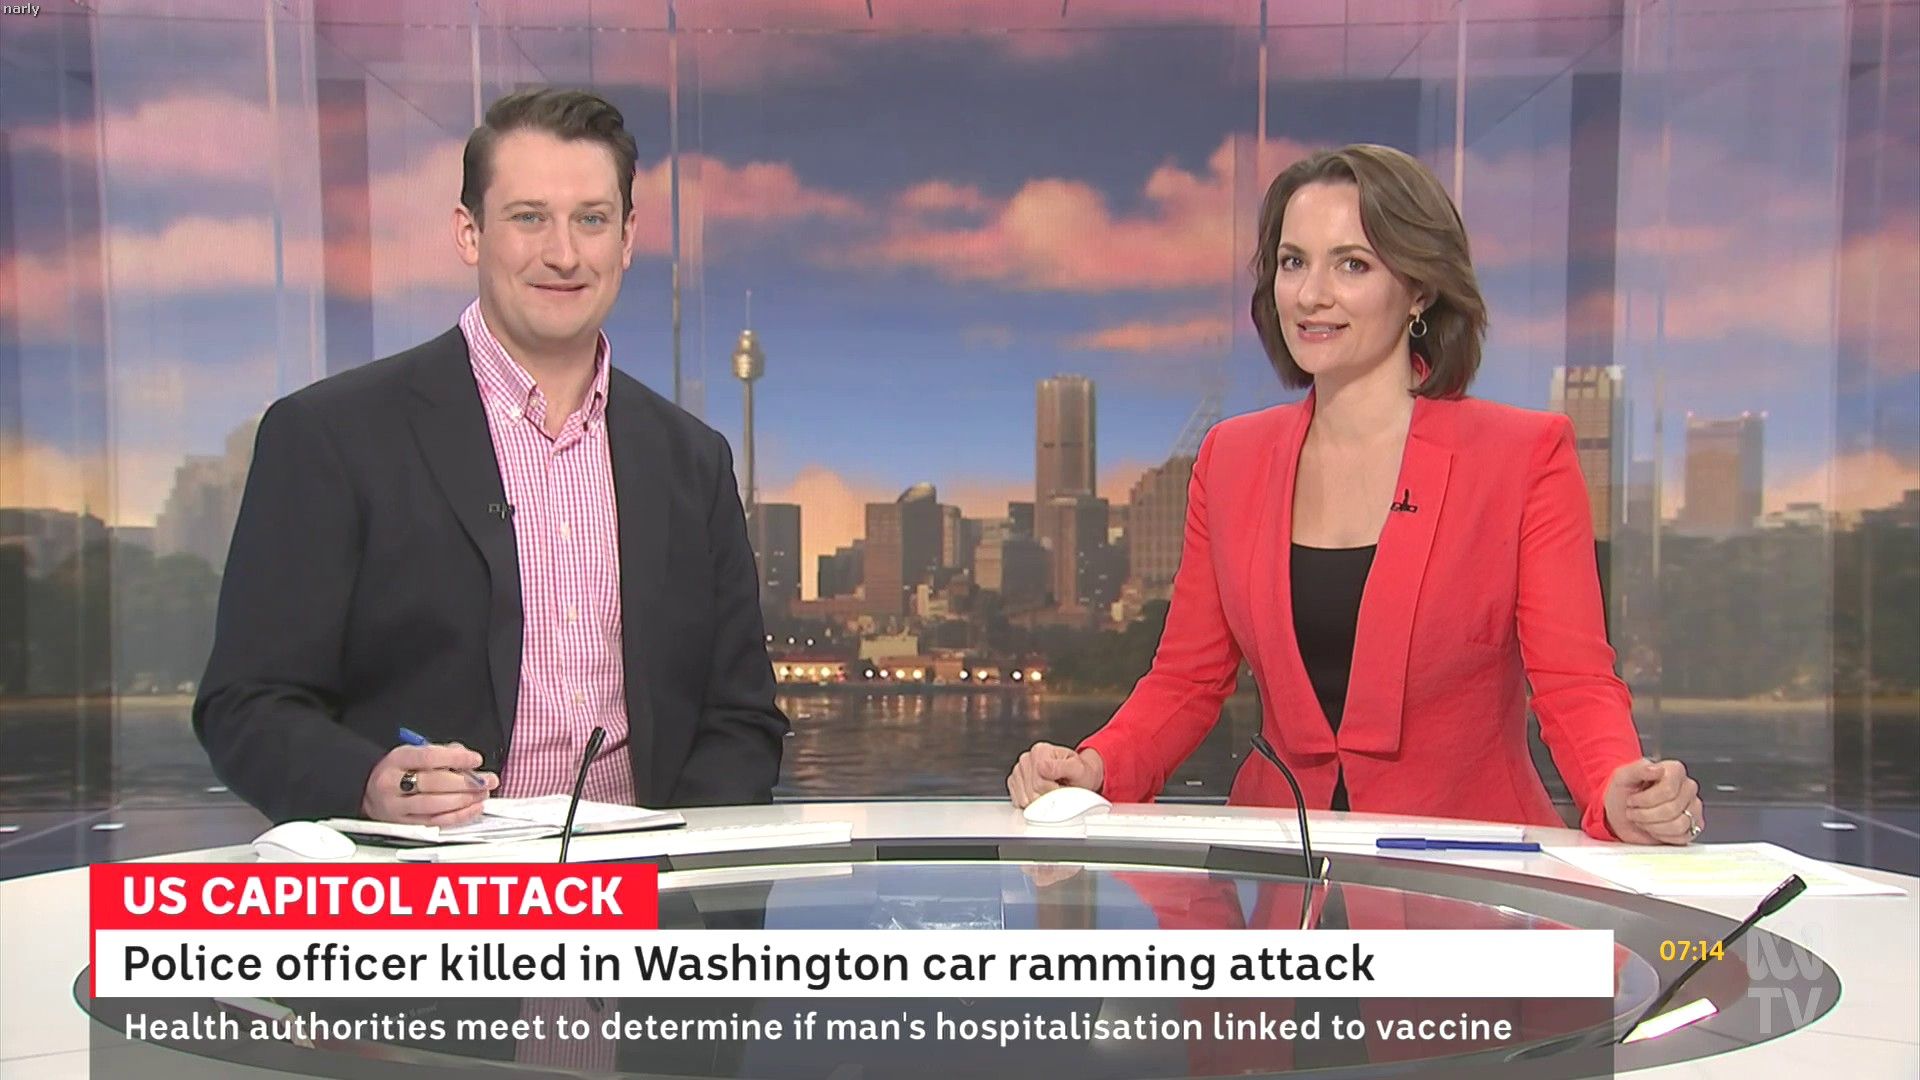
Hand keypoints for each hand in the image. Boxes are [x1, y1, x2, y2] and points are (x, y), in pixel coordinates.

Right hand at [361, 741, 497, 824]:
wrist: (367, 791)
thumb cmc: (397, 770)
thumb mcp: (412, 753)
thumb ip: (441, 753)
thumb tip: (466, 759)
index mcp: (397, 760)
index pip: (429, 757)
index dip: (456, 758)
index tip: (476, 760)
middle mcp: (393, 784)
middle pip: (434, 783)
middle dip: (466, 782)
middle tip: (487, 780)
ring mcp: (397, 807)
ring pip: (435, 805)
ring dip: (465, 800)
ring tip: (482, 794)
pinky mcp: (404, 824)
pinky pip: (435, 821)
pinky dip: (458, 816)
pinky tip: (473, 808)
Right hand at [1007, 742, 1104, 807]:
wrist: (1078, 777)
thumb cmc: (1078, 773)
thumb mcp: (1077, 769)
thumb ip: (1061, 767)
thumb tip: (1042, 768)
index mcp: (1040, 751)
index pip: (1040, 782)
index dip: (1054, 791)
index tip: (1063, 788)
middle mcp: (1026, 758)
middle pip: (1031, 791)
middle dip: (1047, 797)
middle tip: (1060, 790)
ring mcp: (1018, 770)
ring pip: (1024, 798)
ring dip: (1040, 801)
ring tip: (1051, 792)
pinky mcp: (1014, 782)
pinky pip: (1018, 800)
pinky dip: (1031, 804)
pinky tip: (1041, 795)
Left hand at [1603, 758, 1701, 844]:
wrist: (1620, 812)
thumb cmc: (1623, 793)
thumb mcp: (1622, 776)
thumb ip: (1639, 769)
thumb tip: (1657, 768)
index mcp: (1674, 770)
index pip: (1669, 789)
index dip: (1645, 799)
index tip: (1633, 799)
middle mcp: (1687, 787)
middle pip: (1672, 809)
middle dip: (1645, 814)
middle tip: (1635, 810)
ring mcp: (1693, 807)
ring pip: (1678, 824)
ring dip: (1652, 826)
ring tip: (1642, 819)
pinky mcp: (1693, 826)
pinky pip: (1682, 836)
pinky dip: (1661, 835)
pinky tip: (1653, 826)